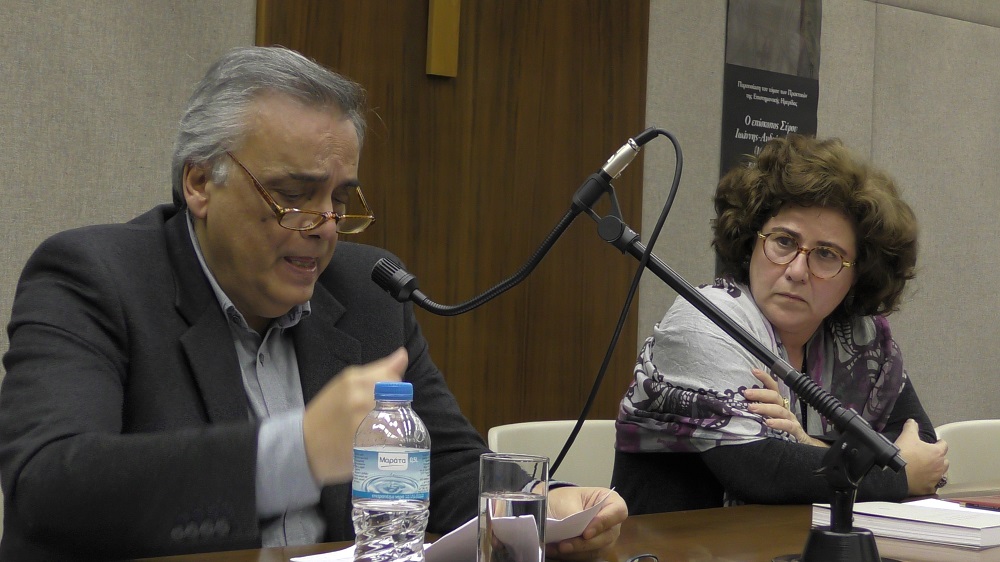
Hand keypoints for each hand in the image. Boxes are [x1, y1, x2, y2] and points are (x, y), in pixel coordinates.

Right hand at [301, 348, 406, 483]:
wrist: (302, 443)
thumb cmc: (327, 412)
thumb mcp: (347, 384)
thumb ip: (377, 370)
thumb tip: (402, 355)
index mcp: (354, 379)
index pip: (393, 378)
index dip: (394, 388)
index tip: (384, 397)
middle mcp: (358, 397)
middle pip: (397, 400)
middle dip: (395, 408)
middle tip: (382, 416)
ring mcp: (360, 421)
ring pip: (395, 420)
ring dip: (393, 425)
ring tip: (380, 430)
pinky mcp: (361, 444)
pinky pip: (389, 440)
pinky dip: (389, 442)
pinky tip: (378, 443)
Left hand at [544, 487, 625, 559]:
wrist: (553, 508)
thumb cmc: (564, 499)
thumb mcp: (567, 501)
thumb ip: (575, 516)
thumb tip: (575, 532)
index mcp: (610, 501)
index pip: (618, 512)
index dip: (604, 523)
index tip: (586, 533)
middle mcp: (611, 522)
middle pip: (607, 537)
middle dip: (584, 544)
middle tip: (564, 545)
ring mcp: (604, 538)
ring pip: (596, 550)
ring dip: (575, 552)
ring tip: (556, 548)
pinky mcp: (594, 550)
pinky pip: (587, 557)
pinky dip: (571, 556)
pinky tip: (555, 551)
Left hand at [744, 368, 826, 447]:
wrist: (804, 448)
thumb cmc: (782, 432)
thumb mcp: (769, 420)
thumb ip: (757, 413)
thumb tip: (739, 406)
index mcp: (778, 405)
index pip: (772, 388)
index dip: (765, 378)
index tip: (753, 370)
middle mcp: (785, 410)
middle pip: (774, 397)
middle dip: (760, 393)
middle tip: (746, 393)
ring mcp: (791, 420)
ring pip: (779, 410)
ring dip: (765, 408)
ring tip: (751, 408)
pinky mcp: (796, 432)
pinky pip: (788, 426)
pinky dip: (778, 423)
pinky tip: (768, 423)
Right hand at [896, 418, 948, 495]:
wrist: (896, 474)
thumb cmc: (904, 454)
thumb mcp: (906, 436)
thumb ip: (911, 427)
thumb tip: (912, 421)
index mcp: (937, 452)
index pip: (944, 445)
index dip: (940, 443)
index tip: (936, 442)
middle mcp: (939, 466)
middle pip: (944, 461)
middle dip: (938, 458)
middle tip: (928, 456)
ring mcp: (935, 479)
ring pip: (940, 474)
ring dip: (935, 471)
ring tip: (926, 469)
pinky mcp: (929, 489)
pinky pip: (932, 486)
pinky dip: (929, 484)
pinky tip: (922, 482)